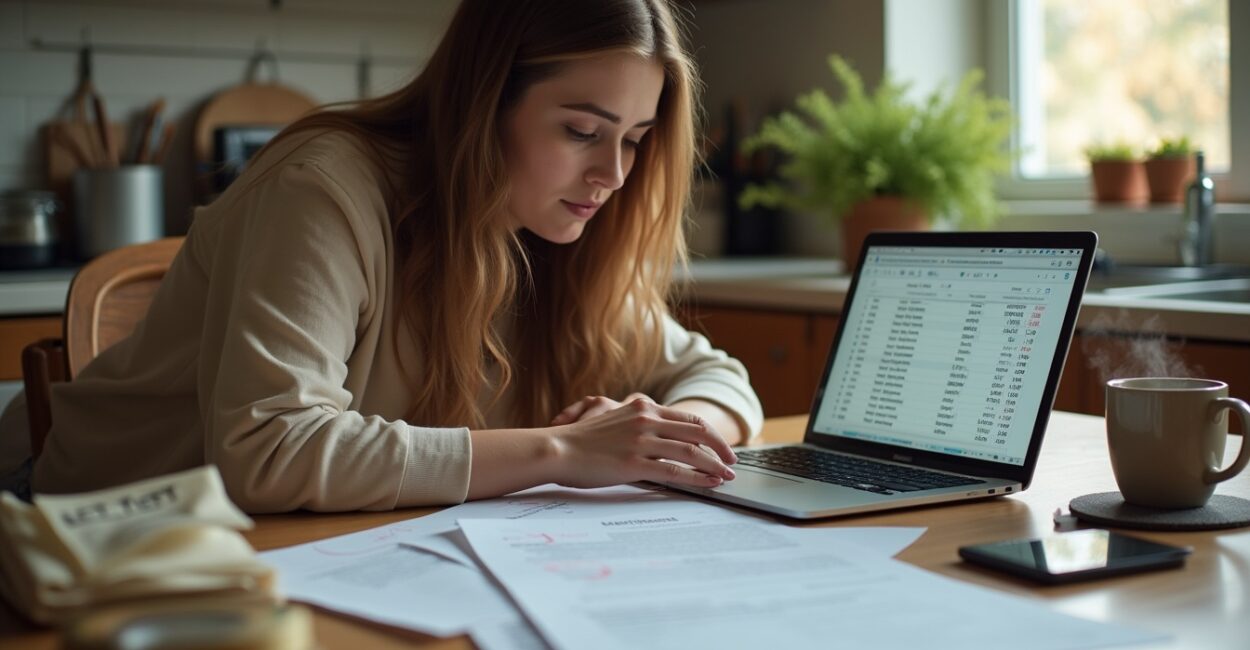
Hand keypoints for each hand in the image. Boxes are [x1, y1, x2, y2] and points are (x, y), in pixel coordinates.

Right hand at [548, 398, 737, 489]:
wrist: (555, 448)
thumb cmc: (579, 440)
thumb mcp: (612, 420)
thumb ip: (636, 424)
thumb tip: (656, 440)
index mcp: (642, 407)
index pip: (688, 419)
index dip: (711, 434)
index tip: (721, 448)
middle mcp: (646, 419)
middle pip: (698, 432)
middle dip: (721, 449)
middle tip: (733, 463)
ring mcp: (641, 441)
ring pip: (692, 452)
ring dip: (715, 465)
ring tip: (727, 477)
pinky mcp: (635, 463)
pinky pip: (676, 472)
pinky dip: (698, 478)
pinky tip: (709, 484)